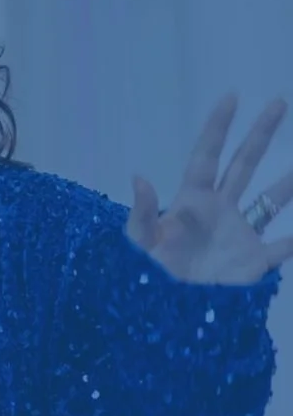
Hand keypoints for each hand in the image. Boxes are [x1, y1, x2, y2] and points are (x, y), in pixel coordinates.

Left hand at [128, 93, 292, 283]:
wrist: (164, 319)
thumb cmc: (145, 279)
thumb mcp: (137, 245)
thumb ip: (142, 213)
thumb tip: (139, 177)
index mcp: (191, 202)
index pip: (206, 157)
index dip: (217, 128)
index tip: (231, 97)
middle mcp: (219, 212)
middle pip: (243, 165)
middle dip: (261, 134)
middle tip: (279, 102)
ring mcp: (239, 235)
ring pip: (272, 200)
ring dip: (290, 180)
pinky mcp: (254, 263)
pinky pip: (285, 247)